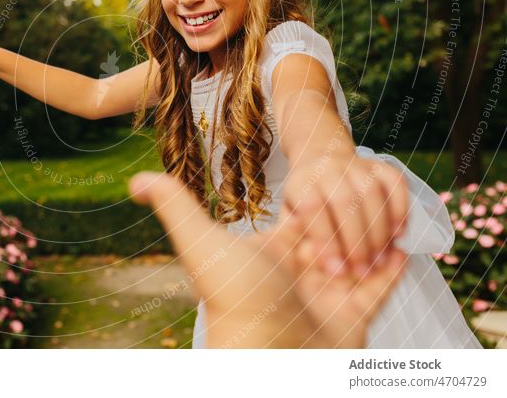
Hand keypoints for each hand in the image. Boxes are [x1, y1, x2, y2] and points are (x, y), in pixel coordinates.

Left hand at [128, 170, 405, 347]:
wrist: (267, 357)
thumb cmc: (233, 298)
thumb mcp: (200, 242)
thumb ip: (174, 204)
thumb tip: (134, 181)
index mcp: (270, 252)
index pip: (304, 215)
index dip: (318, 201)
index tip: (328, 182)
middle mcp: (297, 273)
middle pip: (333, 234)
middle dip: (349, 222)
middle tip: (361, 210)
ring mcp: (326, 295)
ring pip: (358, 257)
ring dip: (371, 241)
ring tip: (385, 225)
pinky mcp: (353, 318)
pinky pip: (380, 288)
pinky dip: (392, 270)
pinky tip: (402, 249)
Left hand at [282, 153, 409, 277]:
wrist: (320, 163)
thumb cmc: (304, 199)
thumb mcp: (290, 217)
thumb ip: (296, 235)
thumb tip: (309, 257)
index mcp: (301, 182)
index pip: (312, 208)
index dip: (326, 241)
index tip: (337, 271)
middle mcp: (328, 168)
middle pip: (345, 201)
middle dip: (357, 241)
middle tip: (364, 270)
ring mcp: (355, 164)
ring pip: (372, 193)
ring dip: (380, 230)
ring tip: (381, 259)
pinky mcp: (379, 165)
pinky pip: (395, 184)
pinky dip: (400, 210)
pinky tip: (398, 235)